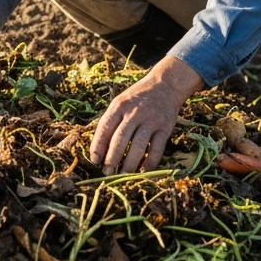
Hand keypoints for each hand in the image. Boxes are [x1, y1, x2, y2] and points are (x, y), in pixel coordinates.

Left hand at [90, 56, 204, 174]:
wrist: (165, 85)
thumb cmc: (137, 98)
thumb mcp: (120, 102)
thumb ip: (111, 121)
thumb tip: (100, 149)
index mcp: (119, 106)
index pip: (105, 127)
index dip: (98, 146)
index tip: (95, 160)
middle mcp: (134, 112)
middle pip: (120, 139)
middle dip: (112, 158)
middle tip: (107, 172)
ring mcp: (151, 120)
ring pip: (138, 146)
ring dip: (129, 163)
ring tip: (123, 174)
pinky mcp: (165, 128)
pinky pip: (157, 149)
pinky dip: (150, 162)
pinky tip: (143, 170)